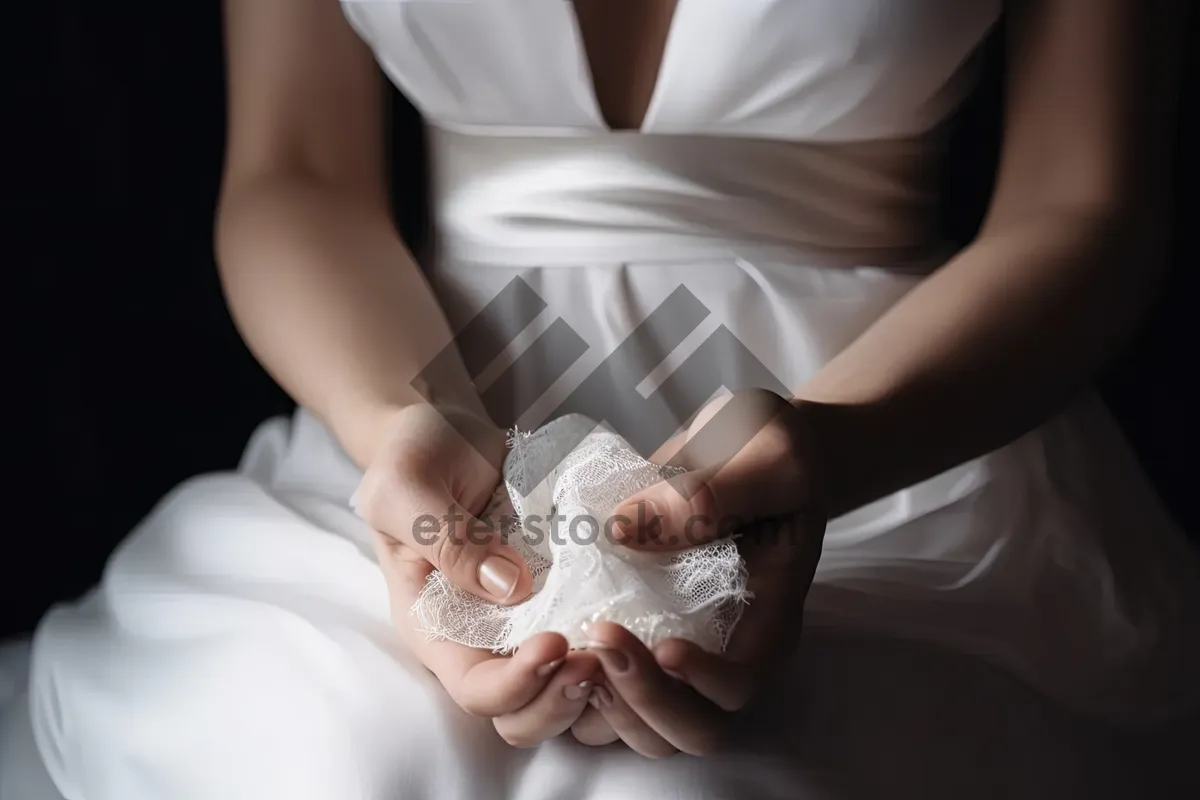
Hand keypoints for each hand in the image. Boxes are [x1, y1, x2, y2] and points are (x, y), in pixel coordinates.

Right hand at [357, 403, 601, 744]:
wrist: (447, 431)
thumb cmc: (413, 459)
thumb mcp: (407, 490)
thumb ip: (446, 539)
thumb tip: (509, 587)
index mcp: (434, 627)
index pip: (473, 688)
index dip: (515, 683)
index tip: (554, 643)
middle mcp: (480, 637)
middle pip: (521, 711)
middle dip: (562, 699)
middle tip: (601, 659)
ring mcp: (524, 619)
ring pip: (561, 688)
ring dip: (596, 684)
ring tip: (625, 647)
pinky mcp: (562, 593)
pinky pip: (589, 635)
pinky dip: (615, 643)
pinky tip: (642, 623)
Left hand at [573, 389, 828, 755]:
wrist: (752, 447)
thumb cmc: (774, 449)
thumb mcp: (766, 455)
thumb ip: (710, 493)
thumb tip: (625, 530)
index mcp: (769, 616)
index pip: (742, 683)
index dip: (704, 682)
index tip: (665, 646)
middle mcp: (727, 649)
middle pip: (694, 727)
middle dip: (643, 701)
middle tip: (599, 640)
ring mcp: (683, 649)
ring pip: (647, 726)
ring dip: (604, 705)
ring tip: (569, 649)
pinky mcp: (640, 635)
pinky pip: (609, 691)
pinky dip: (577, 684)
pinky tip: (550, 640)